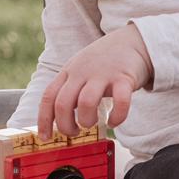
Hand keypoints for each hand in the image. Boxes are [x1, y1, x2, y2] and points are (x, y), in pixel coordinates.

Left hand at [38, 25, 152, 138]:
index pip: (49, 97)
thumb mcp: (80, 69)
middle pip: (63, 103)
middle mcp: (82, 72)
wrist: (134, 41)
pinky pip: (119, 102)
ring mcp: (103, 74)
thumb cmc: (105, 61)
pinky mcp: (124, 78)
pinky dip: (116, 117)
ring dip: (87, 120)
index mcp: (69, 72)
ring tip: (93, 123)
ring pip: (86, 103)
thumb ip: (70, 89)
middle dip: (65, 125)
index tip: (46, 137)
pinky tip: (114, 121)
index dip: (44, 120)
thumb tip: (59, 119)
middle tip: (74, 132)